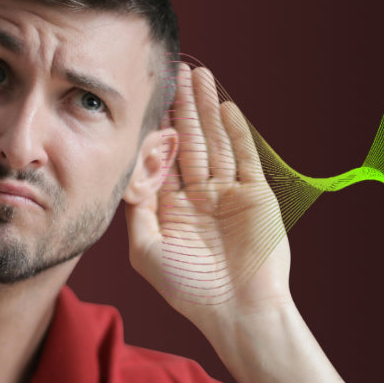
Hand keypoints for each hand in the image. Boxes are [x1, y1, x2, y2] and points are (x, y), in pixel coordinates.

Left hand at [126, 62, 292, 327]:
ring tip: (200, 76)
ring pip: (217, 142)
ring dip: (208, 110)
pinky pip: (245, 157)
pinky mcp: (256, 196)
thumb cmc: (190, 288)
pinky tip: (224, 108)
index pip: (163, 158)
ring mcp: (230, 194)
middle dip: (184, 108)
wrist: (239, 310)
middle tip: (176, 72)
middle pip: (191, 141)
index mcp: (174, 208)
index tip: (147, 99)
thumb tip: (127, 170)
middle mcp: (201, 196)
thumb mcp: (147, 249)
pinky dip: (236, 132)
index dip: (157, 128)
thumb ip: (136, 208)